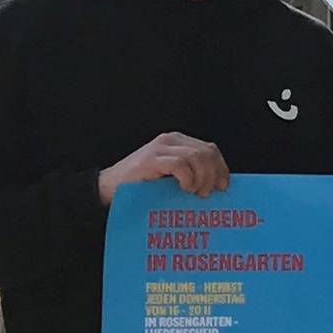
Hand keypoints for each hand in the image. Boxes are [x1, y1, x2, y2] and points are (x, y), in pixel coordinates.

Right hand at [96, 132, 228, 204]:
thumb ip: (190, 173)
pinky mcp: (151, 159)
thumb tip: (217, 186)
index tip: (223, 185)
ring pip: (196, 156)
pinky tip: (184, 188)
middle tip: (208, 192)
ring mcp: (160, 148)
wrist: (109, 189)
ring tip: (197, 192)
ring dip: (202, 177)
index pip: (210, 148)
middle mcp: (171, 140)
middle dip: (214, 173)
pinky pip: (180, 164)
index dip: (221, 166)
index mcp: (178, 142)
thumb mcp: (171, 176)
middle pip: (206, 151)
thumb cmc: (142, 186)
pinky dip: (187, 177)